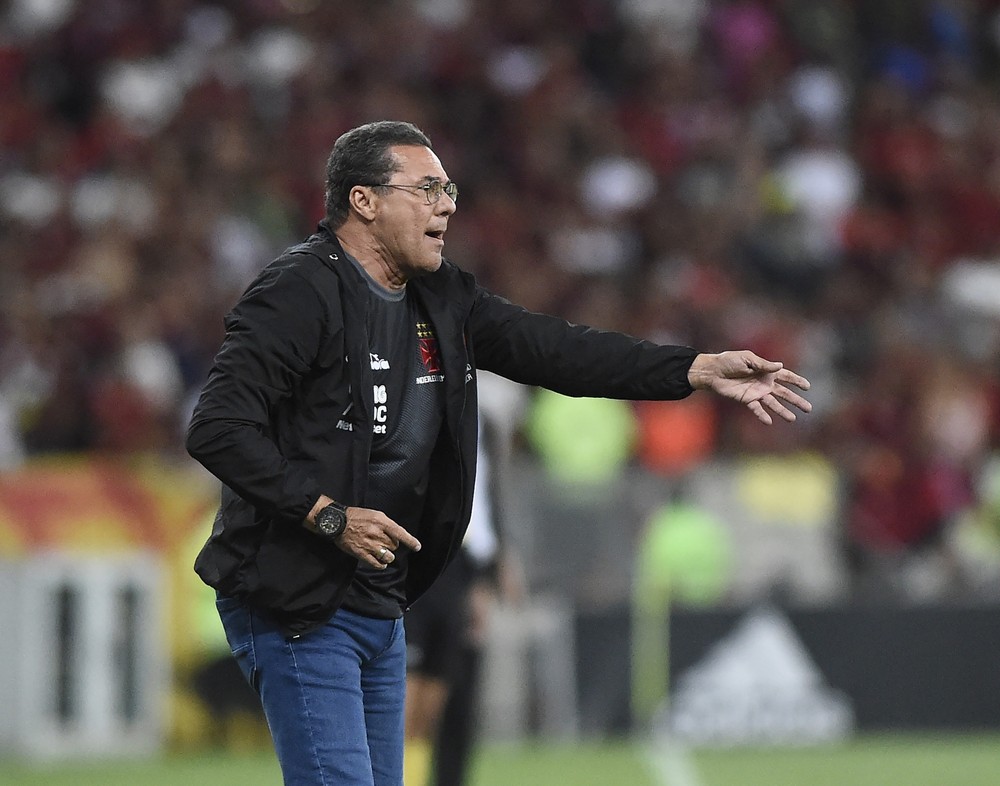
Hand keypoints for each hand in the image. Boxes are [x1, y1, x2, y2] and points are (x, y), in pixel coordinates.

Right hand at [306, 495, 420, 568]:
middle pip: (394, 546)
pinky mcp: (361, 554)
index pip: (400, 532)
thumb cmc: (356, 517)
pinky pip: (377, 564)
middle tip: (384, 542)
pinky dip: (381, 565)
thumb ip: (386, 524)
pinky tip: (380, 562)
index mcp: (381, 521)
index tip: (417, 547)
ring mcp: (369, 545)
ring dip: (387, 556)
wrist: (336, 522)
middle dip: (392, 545)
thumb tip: (396, 536)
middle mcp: (376, 533)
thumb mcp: (374, 514)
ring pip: (388, 557)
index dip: (410, 541)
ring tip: (382, 552)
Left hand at [687, 350, 811, 424]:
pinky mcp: (747, 400)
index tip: (807, 387)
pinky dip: (762, 415)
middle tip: (808, 408)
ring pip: (773, 403)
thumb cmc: (729, 361)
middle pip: (784, 393)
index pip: (786, 376)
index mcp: (767, 371)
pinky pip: (756, 409)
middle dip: (796, 400)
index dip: (797, 381)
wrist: (713, 371)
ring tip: (793, 418)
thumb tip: (780, 366)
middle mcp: (765, 383)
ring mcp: (757, 392)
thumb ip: (763, 364)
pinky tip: (769, 421)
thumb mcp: (747, 358)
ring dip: (783, 411)